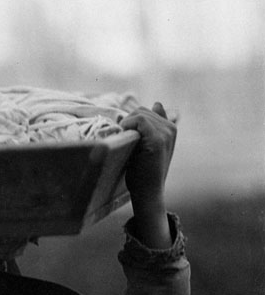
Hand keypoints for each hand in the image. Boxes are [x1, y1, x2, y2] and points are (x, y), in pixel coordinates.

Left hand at [120, 102, 175, 248]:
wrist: (148, 191)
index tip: (126, 136)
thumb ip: (152, 126)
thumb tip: (157, 103)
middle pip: (141, 110)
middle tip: (123, 141)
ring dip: (126, 126)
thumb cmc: (144, 171)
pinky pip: (139, 119)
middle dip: (127, 123)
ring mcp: (166, 132)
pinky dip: (128, 126)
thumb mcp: (148, 146)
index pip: (146, 111)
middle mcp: (171, 127)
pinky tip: (126, 139)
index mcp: (170, 127)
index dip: (131, 121)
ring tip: (126, 142)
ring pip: (139, 113)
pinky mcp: (158, 138)